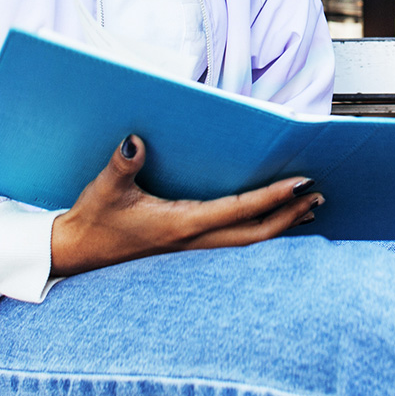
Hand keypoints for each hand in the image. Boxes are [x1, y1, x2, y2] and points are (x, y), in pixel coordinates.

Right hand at [49, 135, 323, 276]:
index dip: (272, 197)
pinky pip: (234, 245)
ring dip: (280, 228)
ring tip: (308, 212)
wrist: (76, 253)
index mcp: (181, 224)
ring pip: (247, 243)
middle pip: (255, 234)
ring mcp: (191, 251)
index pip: (238, 210)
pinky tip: (270, 226)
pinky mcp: (186, 251)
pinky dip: (260, 234)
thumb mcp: (104, 188)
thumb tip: (135, 141)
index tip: (301, 183)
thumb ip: (122, 165)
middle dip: (289, 216)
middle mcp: (193, 242)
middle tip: (319, 197)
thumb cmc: (93, 219)